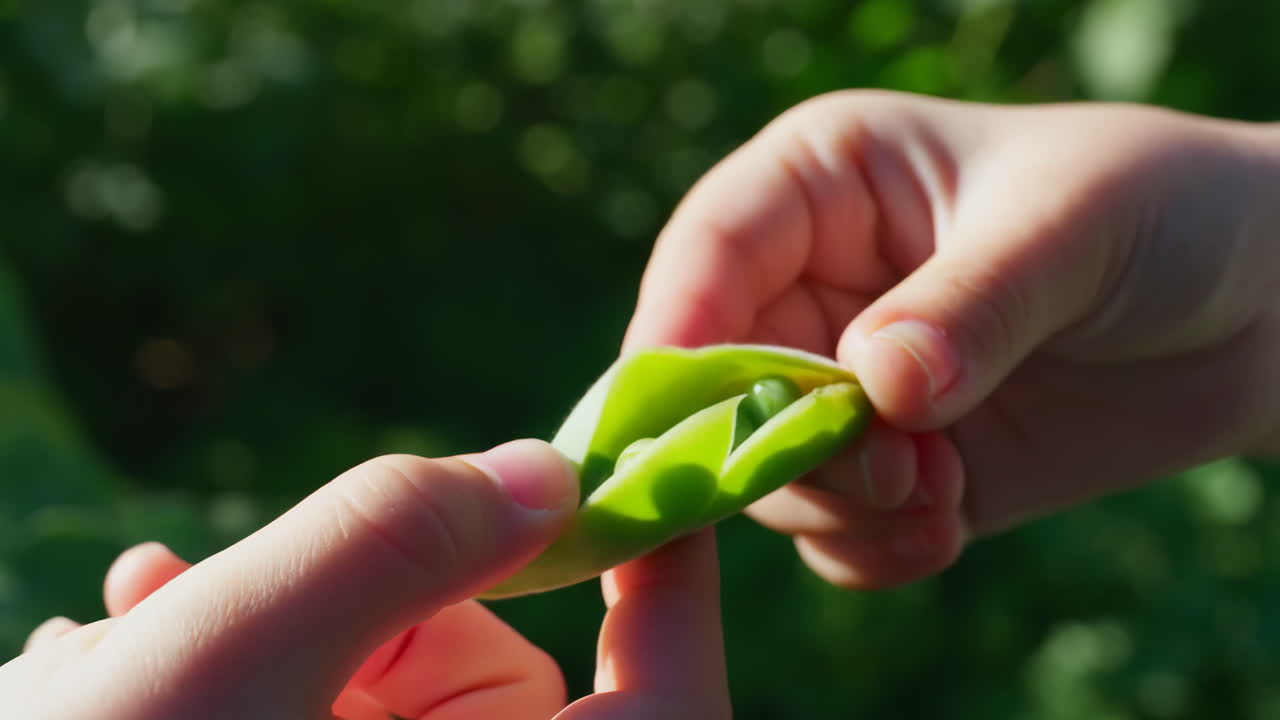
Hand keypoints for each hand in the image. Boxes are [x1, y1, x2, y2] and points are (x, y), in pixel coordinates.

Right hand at [6, 440, 729, 718]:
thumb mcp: (224, 664)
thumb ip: (389, 545)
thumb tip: (543, 475)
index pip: (670, 710)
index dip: (670, 589)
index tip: (634, 490)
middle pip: (491, 682)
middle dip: (379, 600)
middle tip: (249, 575)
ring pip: (388, 698)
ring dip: (284, 631)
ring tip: (147, 616)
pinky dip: (254, 679)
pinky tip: (130, 654)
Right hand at [625, 90, 1279, 588]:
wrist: (1259, 309)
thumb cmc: (1161, 211)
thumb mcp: (1070, 228)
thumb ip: (968, 305)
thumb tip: (873, 387)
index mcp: (828, 187)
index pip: (711, 251)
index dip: (678, 325)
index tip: (676, 406)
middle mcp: (817, 285)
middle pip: (721, 379)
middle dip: (776, 439)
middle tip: (883, 467)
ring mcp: (850, 384)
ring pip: (767, 467)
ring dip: (837, 501)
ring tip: (941, 497)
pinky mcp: (897, 464)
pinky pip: (835, 529)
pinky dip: (872, 547)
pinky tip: (949, 529)